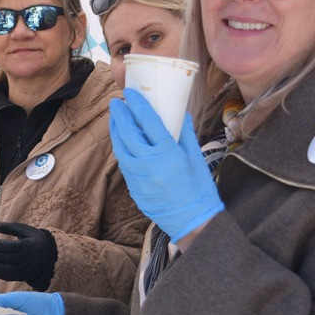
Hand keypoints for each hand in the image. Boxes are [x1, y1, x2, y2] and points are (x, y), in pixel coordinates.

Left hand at [0, 220, 56, 290]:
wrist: (49, 255)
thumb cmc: (34, 239)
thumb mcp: (24, 230)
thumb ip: (8, 227)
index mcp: (28, 246)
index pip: (7, 247)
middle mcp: (27, 260)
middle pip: (5, 258)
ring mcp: (25, 270)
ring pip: (5, 269)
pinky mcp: (22, 276)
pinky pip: (7, 277)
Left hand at [109, 89, 223, 241]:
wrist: (192, 220)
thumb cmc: (199, 188)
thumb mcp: (196, 157)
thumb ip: (185, 134)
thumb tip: (179, 113)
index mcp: (167, 154)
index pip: (148, 123)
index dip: (137, 106)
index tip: (130, 94)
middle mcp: (149, 164)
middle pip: (128, 134)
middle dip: (120, 116)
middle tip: (116, 103)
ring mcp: (138, 178)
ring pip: (121, 149)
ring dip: (116, 132)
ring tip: (115, 119)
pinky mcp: (134, 189)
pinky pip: (124, 165)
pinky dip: (121, 150)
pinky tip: (122, 142)